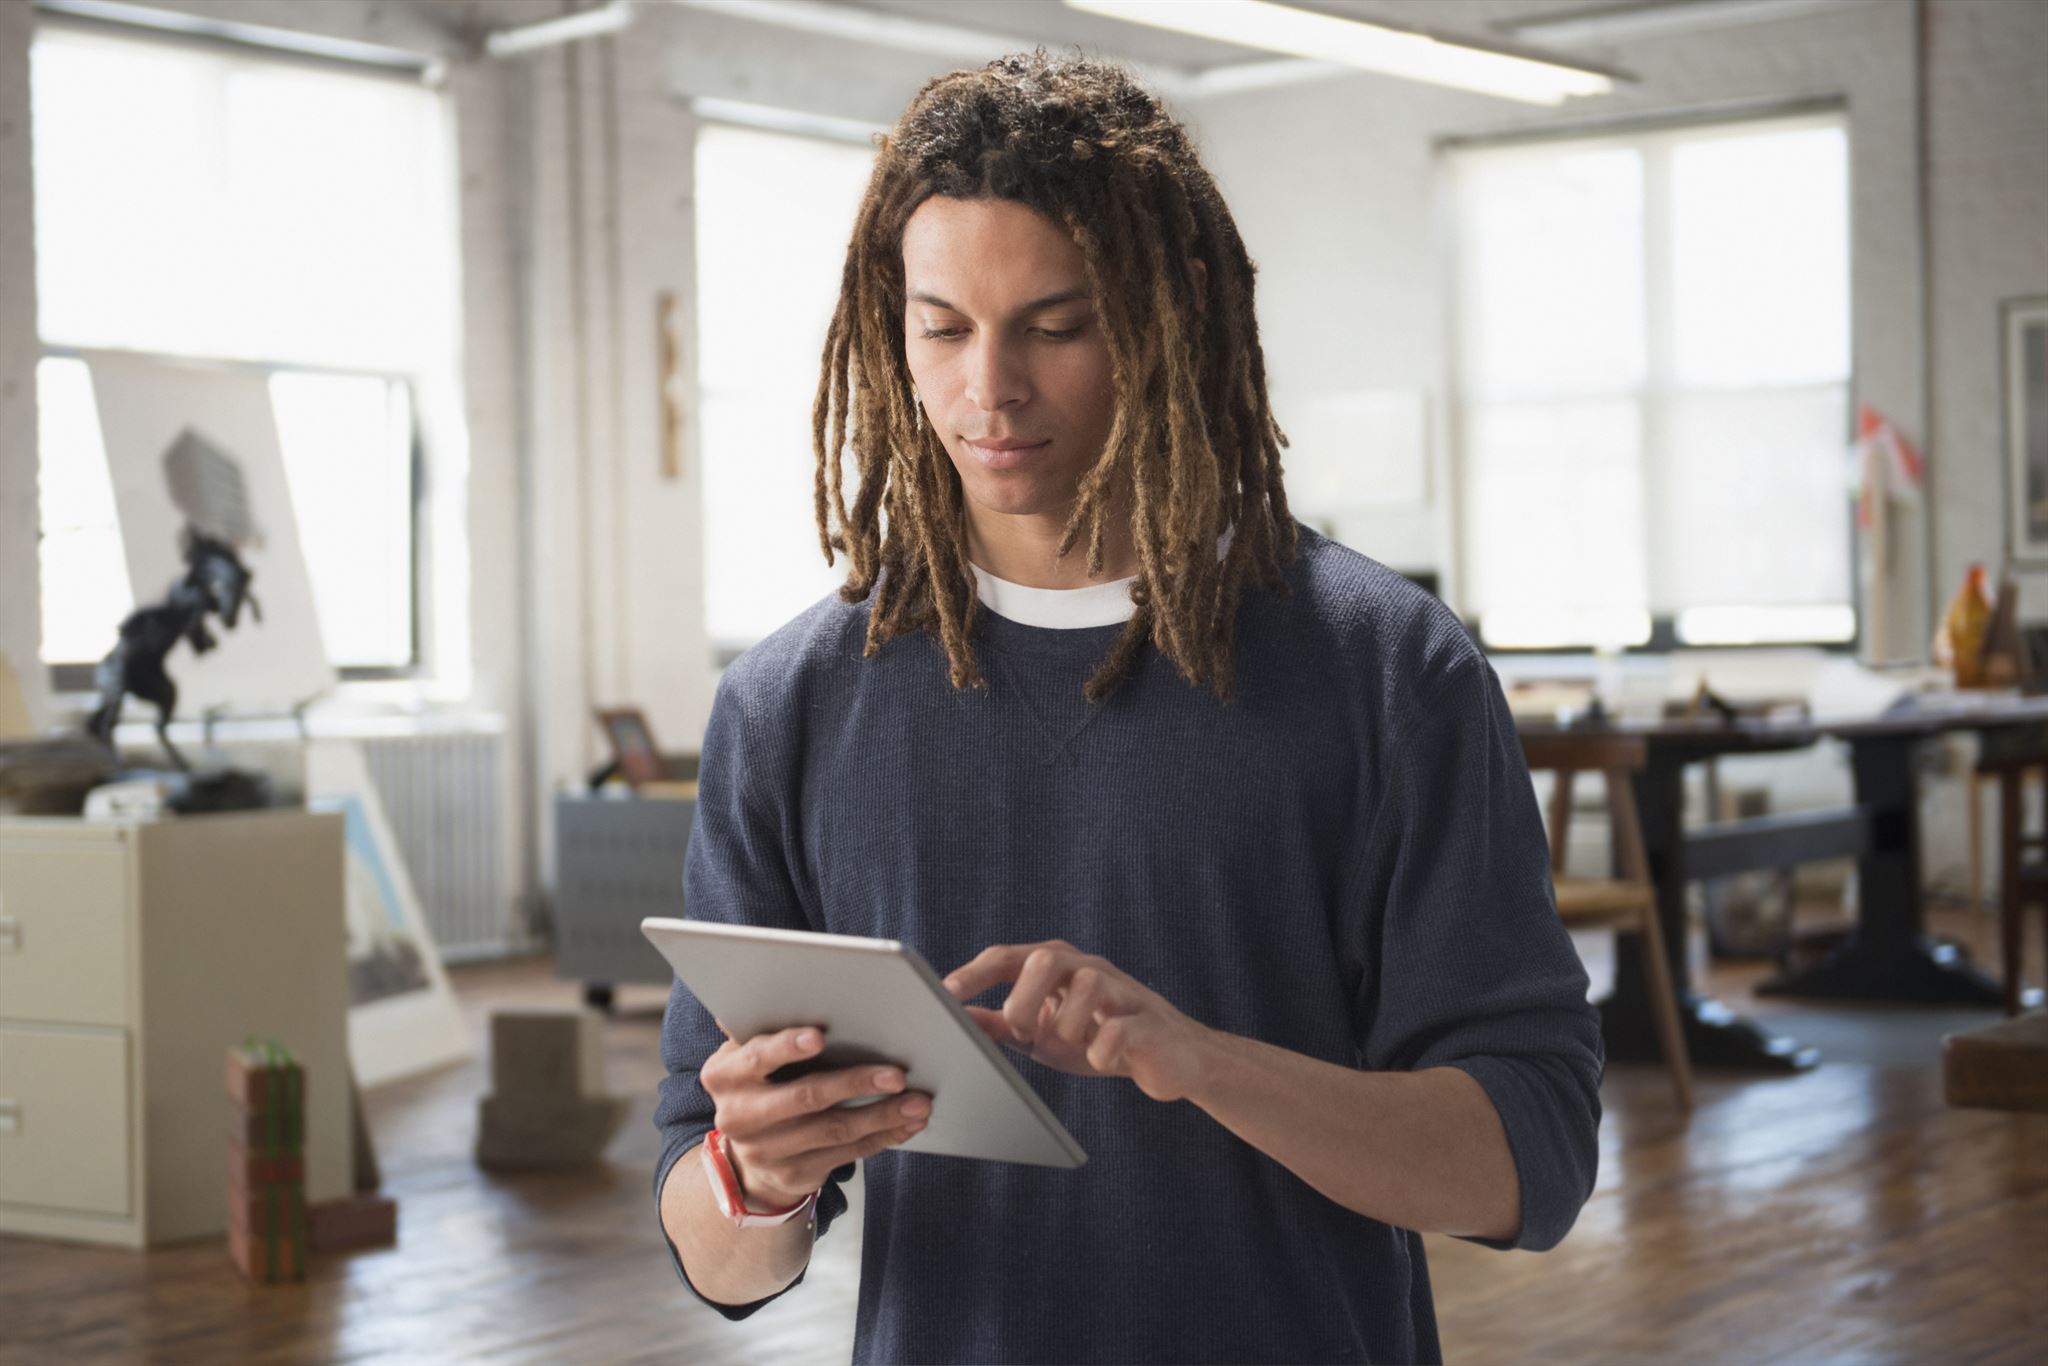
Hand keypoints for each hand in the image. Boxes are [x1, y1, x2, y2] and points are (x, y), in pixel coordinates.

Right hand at [698, 1024, 932, 1209]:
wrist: (748, 1154)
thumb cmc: (762, 1080)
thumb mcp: (753, 1052)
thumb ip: (772, 1023)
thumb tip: (799, 986)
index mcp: (724, 1074)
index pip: (757, 1057)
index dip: (787, 1046)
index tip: (819, 1036)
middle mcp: (738, 1115)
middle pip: (805, 1097)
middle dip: (855, 1083)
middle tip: (897, 1074)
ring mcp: (764, 1151)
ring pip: (833, 1130)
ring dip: (882, 1115)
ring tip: (918, 1101)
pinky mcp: (793, 1175)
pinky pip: (846, 1155)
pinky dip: (882, 1137)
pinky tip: (908, 1123)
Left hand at [942, 941, 1211, 1102]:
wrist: (1170, 1059)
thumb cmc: (1099, 1039)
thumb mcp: (1043, 1034)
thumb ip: (1003, 1024)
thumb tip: (959, 1018)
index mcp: (1058, 968)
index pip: (1010, 957)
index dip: (977, 973)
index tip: (947, 993)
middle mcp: (1089, 969)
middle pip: (1047, 956)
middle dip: (1024, 997)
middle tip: (1021, 1032)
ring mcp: (1122, 992)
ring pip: (1089, 984)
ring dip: (1069, 1025)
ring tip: (1073, 1045)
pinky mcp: (1149, 1023)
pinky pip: (1121, 1030)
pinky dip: (1102, 1051)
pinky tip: (1100, 1060)